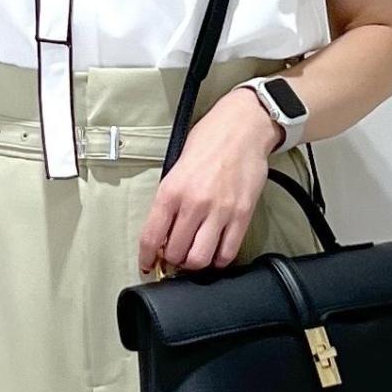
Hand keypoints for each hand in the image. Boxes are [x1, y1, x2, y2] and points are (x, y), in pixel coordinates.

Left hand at [137, 85, 281, 275]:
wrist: (244, 126)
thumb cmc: (209, 141)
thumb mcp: (176, 166)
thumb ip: (169, 200)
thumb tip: (163, 233)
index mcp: (171, 190)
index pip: (151, 237)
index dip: (147, 259)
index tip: (148, 266)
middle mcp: (194, 203)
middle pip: (176, 254)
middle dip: (173, 260)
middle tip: (176, 256)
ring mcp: (220, 211)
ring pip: (200, 260)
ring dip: (195, 264)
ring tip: (195, 255)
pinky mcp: (242, 215)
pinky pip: (228, 253)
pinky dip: (219, 260)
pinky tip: (215, 253)